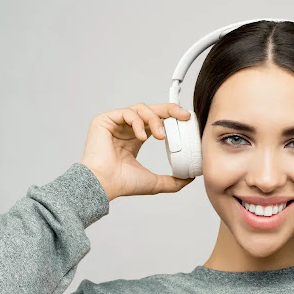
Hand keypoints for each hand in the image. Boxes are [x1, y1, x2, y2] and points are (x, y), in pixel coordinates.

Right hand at [79, 103, 195, 200]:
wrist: (104, 184)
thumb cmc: (122, 183)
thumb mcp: (155, 182)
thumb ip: (173, 181)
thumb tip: (189, 178)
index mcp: (135, 138)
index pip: (156, 120)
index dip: (171, 117)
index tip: (186, 120)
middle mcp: (125, 128)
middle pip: (151, 110)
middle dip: (169, 110)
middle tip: (183, 116)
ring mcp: (115, 123)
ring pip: (140, 109)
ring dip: (154, 119)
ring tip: (160, 136)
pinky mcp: (105, 120)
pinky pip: (127, 113)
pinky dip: (138, 123)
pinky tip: (141, 137)